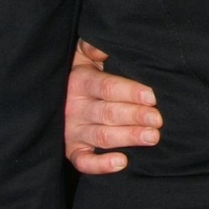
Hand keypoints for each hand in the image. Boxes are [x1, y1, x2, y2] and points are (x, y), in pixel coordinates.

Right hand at [65, 39, 161, 174]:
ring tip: (152, 137)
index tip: (152, 96)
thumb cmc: (80, 71)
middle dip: (135, 116)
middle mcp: (74, 107)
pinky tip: (122, 162)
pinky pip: (83, 162)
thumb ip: (94, 47)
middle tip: (158, 120)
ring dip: (127, 137)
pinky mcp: (71, 150)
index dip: (129, 92)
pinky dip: (100, 165)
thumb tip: (105, 43)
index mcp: (80, 81)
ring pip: (102, 136)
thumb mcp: (83, 54)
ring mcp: (72, 131)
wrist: (51, 96)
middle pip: (108, 113)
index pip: (107, 87)